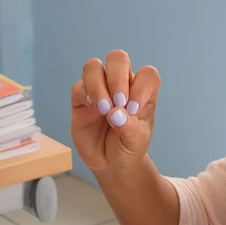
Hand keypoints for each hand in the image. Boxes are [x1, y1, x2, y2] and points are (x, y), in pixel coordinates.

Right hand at [71, 50, 159, 177]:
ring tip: (104, 109)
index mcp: (141, 92)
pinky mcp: (80, 100)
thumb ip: (129, 127)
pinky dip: (84, 95)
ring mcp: (99, 90)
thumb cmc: (128, 148)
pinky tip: (92, 110)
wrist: (110, 165)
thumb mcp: (135, 142)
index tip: (135, 109)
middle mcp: (120, 85)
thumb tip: (115, 113)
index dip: (142, 86)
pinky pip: (78, 87)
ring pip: (93, 67)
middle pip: (117, 58)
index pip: (147, 74)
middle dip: (117, 77)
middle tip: (119, 102)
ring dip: (98, 85)